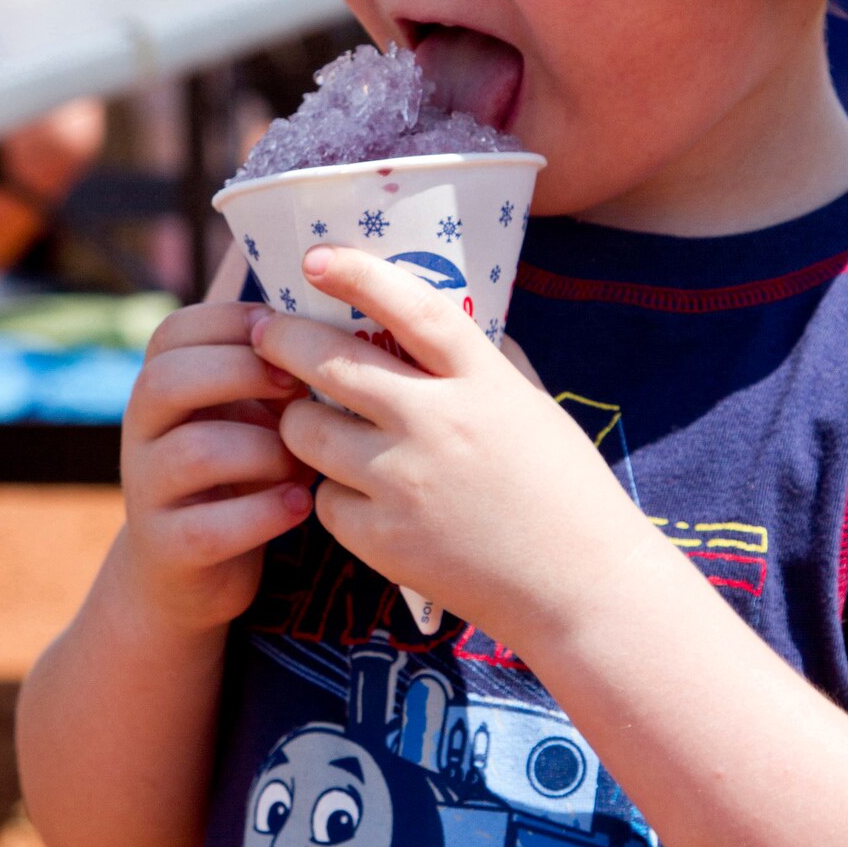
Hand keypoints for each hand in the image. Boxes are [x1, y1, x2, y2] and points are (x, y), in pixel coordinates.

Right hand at [118, 300, 313, 637]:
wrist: (191, 570)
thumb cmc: (240, 470)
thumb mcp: (247, 411)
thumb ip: (270, 369)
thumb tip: (336, 317)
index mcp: (160, 385)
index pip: (175, 331)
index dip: (233, 323)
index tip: (287, 333)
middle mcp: (140, 432)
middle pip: (168, 380)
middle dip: (243, 374)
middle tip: (300, 389)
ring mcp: (146, 490)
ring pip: (195, 452)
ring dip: (265, 451)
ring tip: (306, 463)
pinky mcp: (165, 547)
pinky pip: (208, 526)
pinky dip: (263, 514)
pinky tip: (299, 505)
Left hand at [254, 247, 647, 650]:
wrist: (580, 590)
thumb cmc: (565, 490)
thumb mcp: (533, 405)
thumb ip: (483, 359)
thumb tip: (429, 319)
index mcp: (483, 381)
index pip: (410, 306)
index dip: (357, 273)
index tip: (316, 256)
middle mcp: (437, 424)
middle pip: (330, 363)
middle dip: (284, 340)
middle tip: (267, 332)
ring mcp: (404, 484)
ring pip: (305, 431)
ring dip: (298, 419)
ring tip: (308, 417)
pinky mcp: (383, 540)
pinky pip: (324, 498)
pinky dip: (332, 490)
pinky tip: (355, 491)